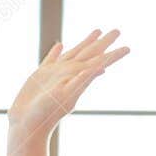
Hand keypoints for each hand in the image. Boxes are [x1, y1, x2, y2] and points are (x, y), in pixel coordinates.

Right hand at [7, 29, 128, 139]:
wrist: (26, 124)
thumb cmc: (45, 113)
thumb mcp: (65, 96)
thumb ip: (82, 81)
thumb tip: (102, 69)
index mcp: (78, 77)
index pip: (100, 62)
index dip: (113, 55)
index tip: (128, 48)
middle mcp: (69, 74)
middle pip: (90, 54)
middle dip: (103, 43)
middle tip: (118, 31)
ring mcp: (55, 74)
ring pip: (74, 54)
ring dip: (85, 43)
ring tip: (97, 31)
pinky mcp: (41, 76)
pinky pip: (51, 59)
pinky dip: (56, 52)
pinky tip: (60, 46)